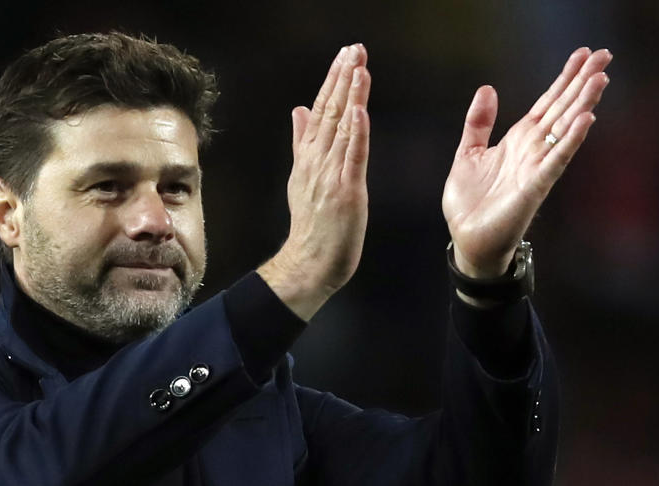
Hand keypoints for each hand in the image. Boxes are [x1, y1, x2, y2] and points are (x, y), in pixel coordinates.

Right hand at [258, 44, 370, 320]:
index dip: (333, 81)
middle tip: (354, 49)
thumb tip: (298, 110)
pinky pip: (352, 157)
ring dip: (351, 95)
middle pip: (330, 112)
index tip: (344, 56)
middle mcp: (317, 161)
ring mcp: (330, 175)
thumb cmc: (312, 226)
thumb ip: (301, 142)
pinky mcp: (346, 191)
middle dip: (342, 78)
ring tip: (358, 66)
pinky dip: (356, 132)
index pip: (320, 110)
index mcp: (308, 157)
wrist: (310, 262)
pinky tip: (360, 110)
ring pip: (342, 128)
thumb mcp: (302, 178)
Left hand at [442, 47, 612, 278]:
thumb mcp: (468, 153)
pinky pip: (556, 160)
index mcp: (518, 140)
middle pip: (562, 109)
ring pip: (564, 130)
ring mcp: (536, 167)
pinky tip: (586, 120)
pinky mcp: (534, 187)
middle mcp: (532, 150)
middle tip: (605, 55)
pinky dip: (570, 141)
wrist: (467, 238)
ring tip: (600, 79)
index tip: (583, 54)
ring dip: (583, 105)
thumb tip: (487, 88)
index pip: (547, 103)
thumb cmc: (470, 202)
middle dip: (582, 83)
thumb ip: (478, 122)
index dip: (564, 78)